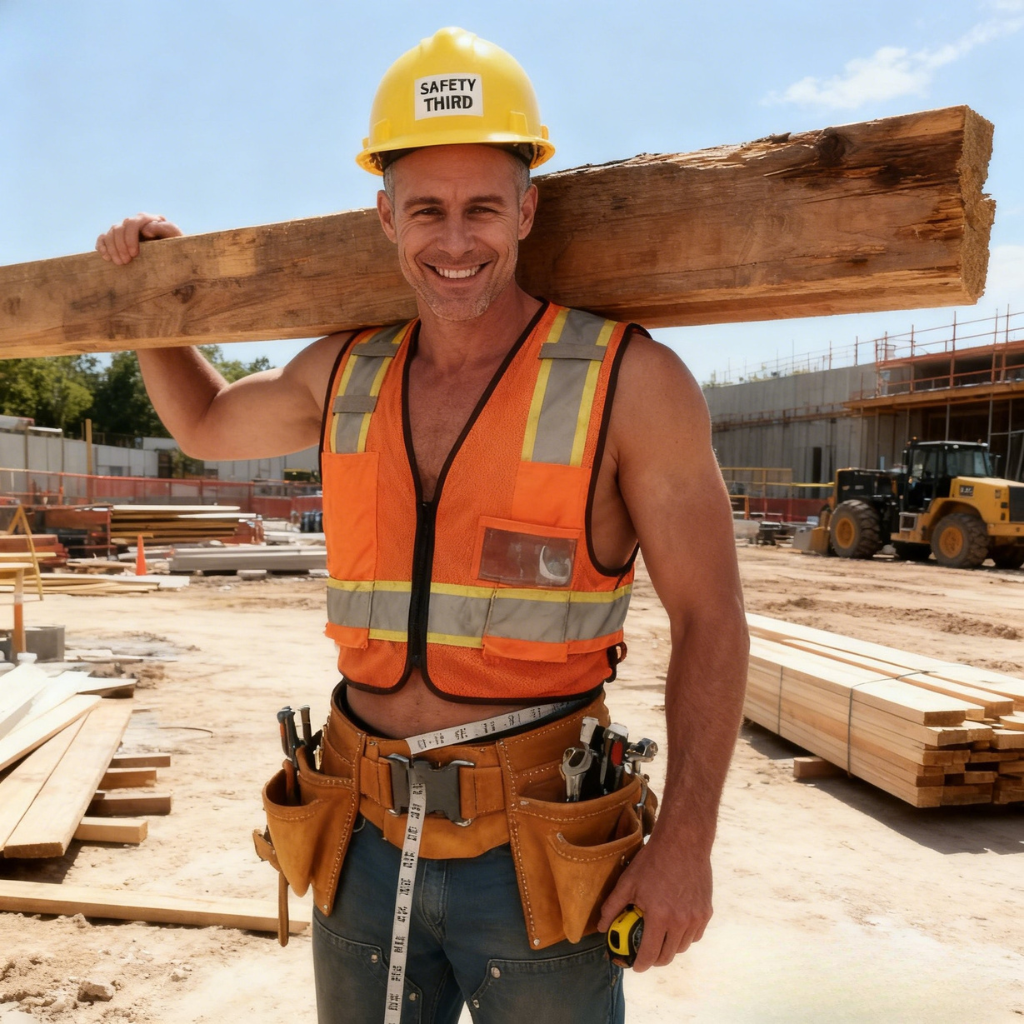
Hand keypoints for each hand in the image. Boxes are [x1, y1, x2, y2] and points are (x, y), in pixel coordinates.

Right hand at [96, 212, 181, 264]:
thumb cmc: (178, 249)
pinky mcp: (118, 239)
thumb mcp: (177, 239)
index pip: (133, 223)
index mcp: (149, 220)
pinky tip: (105, 256)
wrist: (175, 261)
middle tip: (125, 262)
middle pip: (120, 228)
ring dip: (112, 248)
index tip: (134, 254)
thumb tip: (147, 228)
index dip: (130, 238)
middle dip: (120, 245)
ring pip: (111, 232)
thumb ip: (167, 229)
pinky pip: (103, 237)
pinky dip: (102, 245)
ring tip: (119, 263)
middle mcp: (136, 222)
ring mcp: (126, 230)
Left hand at [597, 832, 712, 971]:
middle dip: (654, 959)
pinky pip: (695, 935)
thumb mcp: (628, 882)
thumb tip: (601, 927)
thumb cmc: (653, 860)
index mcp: (659, 916)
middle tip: (646, 953)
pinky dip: (684, 936)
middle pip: (667, 956)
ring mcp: (696, 918)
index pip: (649, 954)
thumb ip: (613, 906)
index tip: (635, 965)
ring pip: (682, 947)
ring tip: (659, 937)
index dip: (640, 965)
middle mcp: (680, 921)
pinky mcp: (706, 911)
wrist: (683, 842)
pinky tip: (675, 925)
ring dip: (670, 947)